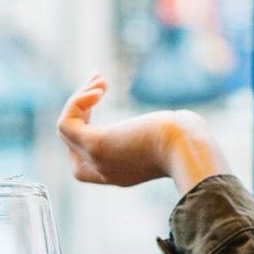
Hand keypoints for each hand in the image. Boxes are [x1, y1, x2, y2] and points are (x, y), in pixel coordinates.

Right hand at [57, 76, 225, 188]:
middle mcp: (103, 172)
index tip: (100, 96)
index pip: (82, 155)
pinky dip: (77, 102)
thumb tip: (166, 122)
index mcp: (119, 173)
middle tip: (98, 83)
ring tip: (99, 80)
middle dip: (79, 108)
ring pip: (65, 131)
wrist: (189, 147)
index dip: (86, 122)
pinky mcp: (95, 146)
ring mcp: (96, 161)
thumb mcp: (167, 137)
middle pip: (70, 142)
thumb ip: (158, 134)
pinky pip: (66, 124)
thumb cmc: (188, 140)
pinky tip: (99, 89)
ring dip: (78, 99)